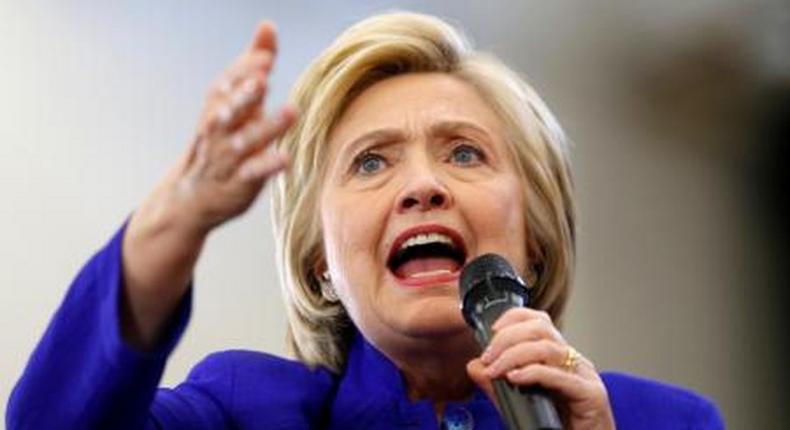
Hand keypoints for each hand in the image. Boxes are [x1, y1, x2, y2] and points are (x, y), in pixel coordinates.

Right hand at [121, 22, 294, 349]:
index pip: (226, 84)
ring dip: (267, 126)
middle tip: (262, 79)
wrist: (191, 196)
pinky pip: (252, 174)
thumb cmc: (222, 139)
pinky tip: (286, 158)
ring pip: (245, 141)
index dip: (244, 70)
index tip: (265, 57)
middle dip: (244, 95)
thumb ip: (254, 63)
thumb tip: (267, 25)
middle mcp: (218, 131)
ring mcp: (227, 158)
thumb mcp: (237, 100)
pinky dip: (267, 165)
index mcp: (217, 106)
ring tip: (291, 111)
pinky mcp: (238, 184)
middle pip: (228, 109)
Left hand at [466, 308, 614, 429]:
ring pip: (548, 348)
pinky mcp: (591, 395)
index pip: (539, 321)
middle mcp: (574, 362)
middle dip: (508, 337)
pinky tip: (515, 378)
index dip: (514, 318)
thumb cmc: (558, 428)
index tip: (492, 330)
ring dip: (514, 355)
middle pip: (541, 328)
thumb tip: (475, 366)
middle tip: (488, 357)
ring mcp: (585, 376)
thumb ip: (496, 385)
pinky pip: (561, 376)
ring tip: (495, 370)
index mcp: (560, 359)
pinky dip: (534, 373)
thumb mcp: (520, 402)